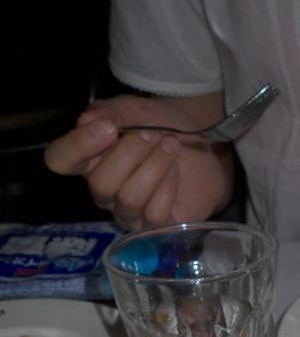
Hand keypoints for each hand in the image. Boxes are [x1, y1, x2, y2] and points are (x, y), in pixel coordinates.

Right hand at [44, 93, 233, 229]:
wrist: (202, 147)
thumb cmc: (162, 128)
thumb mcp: (136, 110)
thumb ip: (112, 112)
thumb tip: (88, 122)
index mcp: (88, 159)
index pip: (60, 160)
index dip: (78, 146)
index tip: (109, 128)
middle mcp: (103, 191)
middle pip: (100, 184)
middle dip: (130, 154)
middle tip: (153, 134)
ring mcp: (128, 212)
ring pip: (129, 199)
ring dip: (154, 167)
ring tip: (170, 146)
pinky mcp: (156, 226)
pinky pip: (155, 214)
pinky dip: (168, 187)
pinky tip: (175, 172)